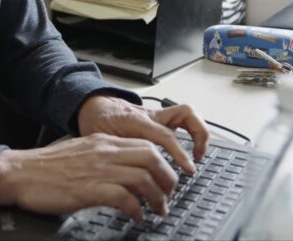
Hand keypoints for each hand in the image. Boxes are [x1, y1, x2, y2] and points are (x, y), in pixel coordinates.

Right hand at [0, 134, 177, 219]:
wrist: (20, 173)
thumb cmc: (47, 167)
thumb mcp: (81, 151)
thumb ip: (104, 155)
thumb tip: (125, 168)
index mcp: (103, 142)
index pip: (146, 144)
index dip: (164, 163)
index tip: (166, 178)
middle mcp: (104, 152)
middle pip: (152, 157)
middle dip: (167, 178)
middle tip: (168, 195)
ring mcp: (97, 170)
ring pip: (143, 177)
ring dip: (157, 197)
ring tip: (157, 209)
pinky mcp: (89, 189)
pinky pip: (125, 198)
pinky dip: (136, 209)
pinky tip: (136, 216)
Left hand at [77, 95, 208, 173]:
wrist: (92, 106)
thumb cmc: (97, 124)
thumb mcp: (104, 143)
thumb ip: (119, 160)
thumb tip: (131, 186)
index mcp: (137, 121)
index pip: (166, 135)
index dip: (180, 153)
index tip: (189, 168)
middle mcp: (151, 115)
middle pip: (186, 113)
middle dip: (199, 134)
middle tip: (198, 157)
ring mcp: (157, 114)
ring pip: (187, 113)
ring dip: (199, 131)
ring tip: (198, 153)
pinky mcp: (159, 117)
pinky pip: (181, 120)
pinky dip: (190, 132)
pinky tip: (186, 149)